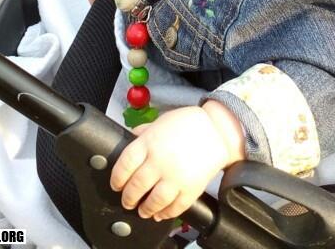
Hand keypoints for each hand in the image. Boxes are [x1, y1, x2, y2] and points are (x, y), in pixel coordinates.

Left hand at [110, 104, 244, 220]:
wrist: (218, 128)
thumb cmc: (188, 123)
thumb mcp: (161, 122)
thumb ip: (144, 133)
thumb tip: (129, 139)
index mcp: (150, 142)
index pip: (124, 164)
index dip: (117, 178)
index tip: (116, 184)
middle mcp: (160, 160)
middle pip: (136, 186)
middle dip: (128, 197)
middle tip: (128, 200)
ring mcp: (176, 176)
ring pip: (153, 201)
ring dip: (145, 209)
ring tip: (143, 210)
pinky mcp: (191, 188)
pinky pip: (175, 207)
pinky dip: (166, 213)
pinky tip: (161, 213)